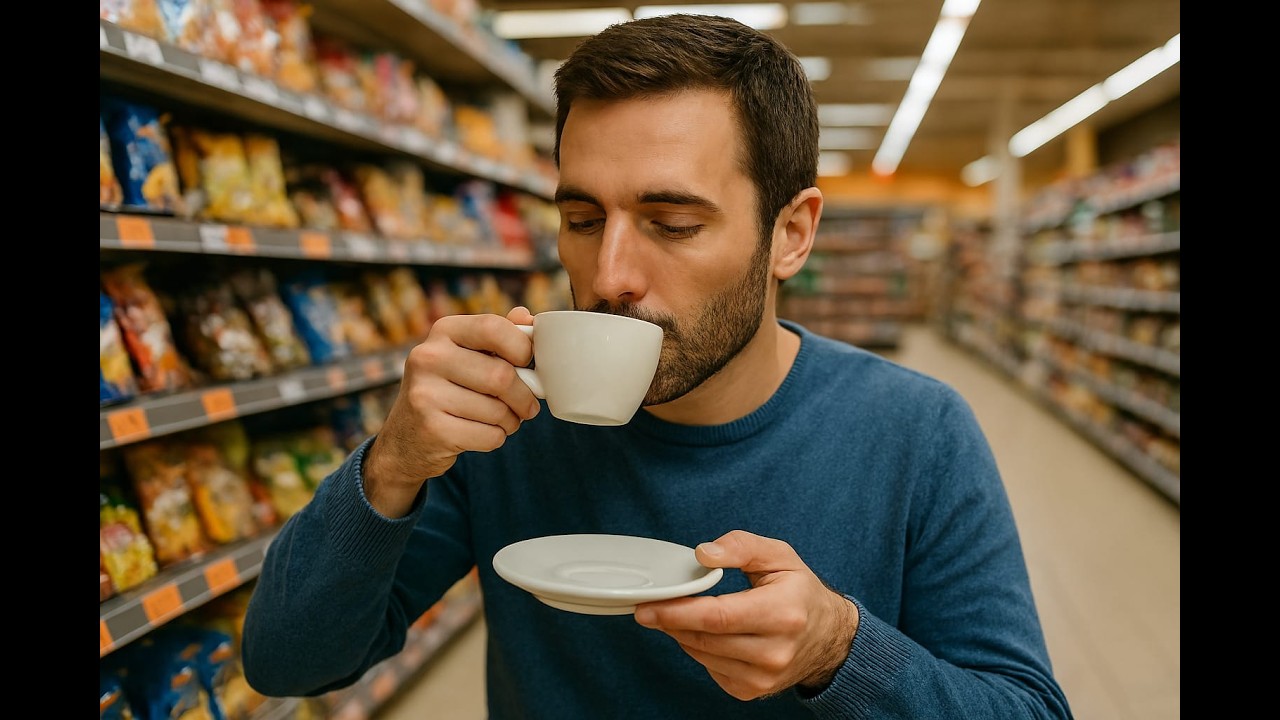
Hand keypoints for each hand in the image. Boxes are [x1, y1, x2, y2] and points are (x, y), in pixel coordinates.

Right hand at [362, 307, 540, 516]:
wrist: (407, 437)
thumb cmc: (450, 388)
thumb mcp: (467, 354)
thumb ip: (497, 335)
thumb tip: (525, 315)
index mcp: (443, 331)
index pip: (493, 328)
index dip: (521, 348)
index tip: (526, 363)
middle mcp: (428, 358)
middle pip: (501, 375)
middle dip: (524, 396)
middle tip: (528, 405)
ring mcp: (425, 394)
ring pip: (498, 410)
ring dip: (512, 420)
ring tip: (503, 419)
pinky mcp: (432, 429)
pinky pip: (489, 436)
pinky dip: (497, 438)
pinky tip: (483, 433)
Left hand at [633, 529, 858, 699]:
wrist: (829, 637)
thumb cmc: (800, 591)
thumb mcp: (779, 556)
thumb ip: (740, 547)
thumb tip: (702, 554)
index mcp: (783, 614)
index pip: (719, 617)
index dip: (678, 612)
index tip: (648, 606)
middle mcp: (775, 651)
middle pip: (705, 639)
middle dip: (671, 622)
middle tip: (648, 608)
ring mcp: (764, 677)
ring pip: (703, 655)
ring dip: (682, 634)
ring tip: (680, 614)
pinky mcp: (753, 690)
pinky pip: (710, 668)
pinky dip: (700, 649)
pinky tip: (707, 633)